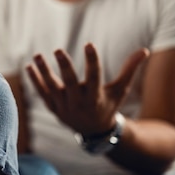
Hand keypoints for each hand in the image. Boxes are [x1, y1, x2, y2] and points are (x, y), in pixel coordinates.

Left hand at [25, 43, 148, 135]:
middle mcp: (79, 103)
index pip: (94, 77)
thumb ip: (130, 70)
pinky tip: (29, 66)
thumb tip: (145, 50)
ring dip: (44, 72)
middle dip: (64, 67)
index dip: (93, 61)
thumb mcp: (119, 89)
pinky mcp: (53, 108)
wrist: (94, 131)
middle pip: (70, 83)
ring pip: (52, 88)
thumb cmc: (108, 104)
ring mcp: (64, 107)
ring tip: (37, 56)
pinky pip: (42, 93)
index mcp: (96, 98)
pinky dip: (35, 81)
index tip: (89, 44)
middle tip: (58, 50)